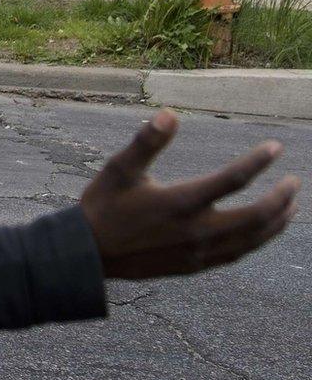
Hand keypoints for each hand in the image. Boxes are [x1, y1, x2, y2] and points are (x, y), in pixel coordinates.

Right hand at [79, 111, 295, 279]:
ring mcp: (197, 251)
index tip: (276, 148)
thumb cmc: (103, 207)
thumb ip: (146, 142)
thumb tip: (170, 114)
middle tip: (294, 183)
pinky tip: (263, 232)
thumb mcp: (118, 169)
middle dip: (281, 198)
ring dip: (277, 222)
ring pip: (252, 239)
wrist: (89, 254)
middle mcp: (195, 230)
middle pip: (256, 217)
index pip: (233, 180)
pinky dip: (258, 241)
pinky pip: (237, 254)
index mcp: (179, 202)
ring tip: (291, 207)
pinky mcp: (194, 265)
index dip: (259, 161)